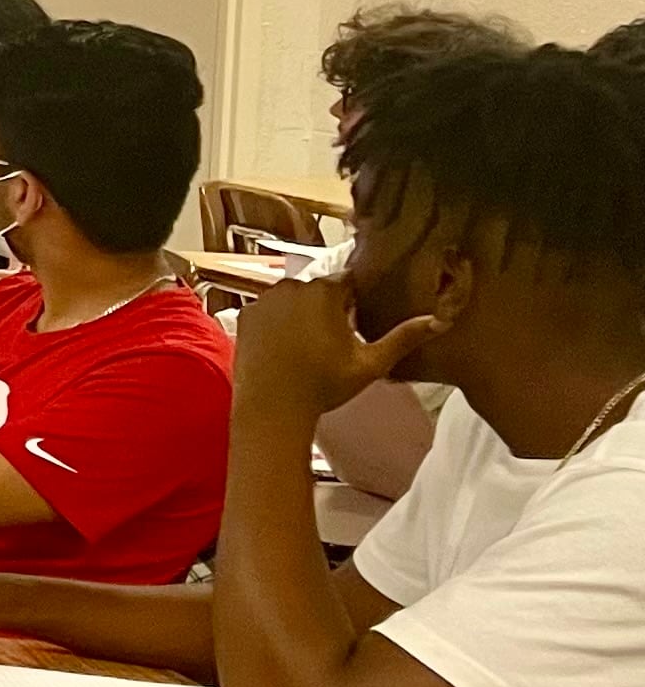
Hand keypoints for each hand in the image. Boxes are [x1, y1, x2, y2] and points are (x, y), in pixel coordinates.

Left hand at [233, 275, 437, 426]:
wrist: (272, 406)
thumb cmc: (325, 384)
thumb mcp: (371, 363)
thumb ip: (404, 338)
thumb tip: (441, 320)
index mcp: (325, 292)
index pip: (349, 281)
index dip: (358, 297)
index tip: (362, 313)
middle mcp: (291, 286)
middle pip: (319, 289)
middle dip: (329, 306)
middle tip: (337, 336)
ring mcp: (264, 299)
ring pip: (292, 299)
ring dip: (302, 312)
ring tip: (311, 342)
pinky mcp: (245, 314)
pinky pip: (269, 311)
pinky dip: (278, 322)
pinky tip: (286, 345)